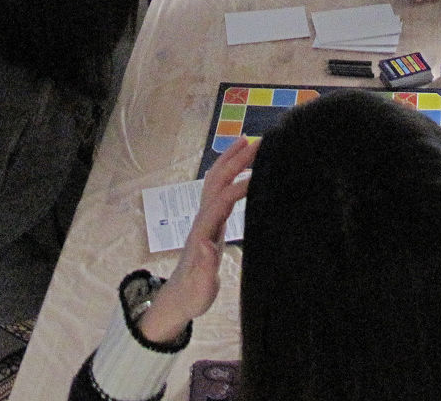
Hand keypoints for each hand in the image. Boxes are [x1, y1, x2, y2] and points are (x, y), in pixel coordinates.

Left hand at [137, 136, 255, 343]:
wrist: (178, 298)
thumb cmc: (192, 295)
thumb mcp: (200, 288)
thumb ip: (204, 268)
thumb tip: (206, 244)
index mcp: (203, 232)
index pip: (222, 201)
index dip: (240, 186)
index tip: (262, 174)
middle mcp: (202, 218)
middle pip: (217, 182)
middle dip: (235, 161)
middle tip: (258, 143)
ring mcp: (205, 217)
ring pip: (215, 180)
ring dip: (229, 160)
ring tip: (247, 142)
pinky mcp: (210, 219)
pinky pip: (218, 188)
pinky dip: (228, 171)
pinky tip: (239, 165)